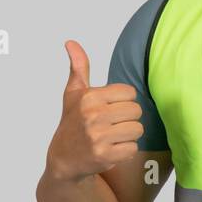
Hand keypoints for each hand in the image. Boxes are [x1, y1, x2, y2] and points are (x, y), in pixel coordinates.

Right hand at [44, 40, 143, 182]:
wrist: (63, 159)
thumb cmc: (72, 123)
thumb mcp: (73, 94)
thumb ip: (78, 67)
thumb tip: (71, 42)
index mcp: (89, 97)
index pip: (130, 93)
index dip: (123, 101)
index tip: (110, 109)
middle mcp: (93, 115)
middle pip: (136, 111)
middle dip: (127, 119)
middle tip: (111, 125)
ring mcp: (98, 137)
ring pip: (138, 130)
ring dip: (128, 135)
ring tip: (112, 137)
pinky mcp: (105, 156)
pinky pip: (132, 148)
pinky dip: (125, 151)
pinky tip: (111, 149)